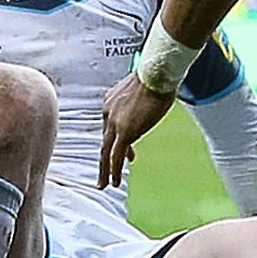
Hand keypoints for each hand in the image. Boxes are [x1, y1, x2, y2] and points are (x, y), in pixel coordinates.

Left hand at [99, 72, 174, 189]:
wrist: (155, 74)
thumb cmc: (155, 77)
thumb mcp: (142, 91)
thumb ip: (140, 102)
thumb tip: (147, 107)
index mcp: (111, 102)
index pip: (111, 127)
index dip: (117, 141)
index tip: (127, 152)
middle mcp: (108, 112)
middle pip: (104, 141)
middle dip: (103, 159)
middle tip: (101, 176)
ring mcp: (115, 123)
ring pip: (106, 151)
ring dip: (106, 170)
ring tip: (106, 184)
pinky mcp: (124, 131)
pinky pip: (116, 156)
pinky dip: (114, 170)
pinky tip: (115, 181)